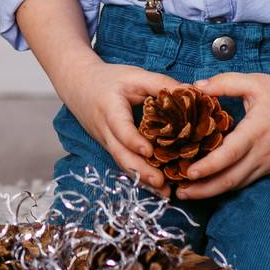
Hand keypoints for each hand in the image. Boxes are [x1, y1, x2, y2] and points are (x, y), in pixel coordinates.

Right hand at [54, 54, 183, 193]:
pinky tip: (157, 187)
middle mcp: (105, 130)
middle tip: (162, 183)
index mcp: (110, 109)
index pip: (120, 128)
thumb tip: (191, 93)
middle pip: (120, 154)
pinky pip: (124, 163)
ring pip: (122, 163)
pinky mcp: (111, 148)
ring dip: (142, 179)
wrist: (78, 85)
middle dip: (140, 171)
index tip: (149, 152)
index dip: (133, 140)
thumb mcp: (134, 75)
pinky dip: (139, 176)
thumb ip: (160, 84)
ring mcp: (106, 142)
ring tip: (164, 193)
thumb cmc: (109, 79)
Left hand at [175, 72, 269, 199]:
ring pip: (238, 184)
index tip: (188, 173)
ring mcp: (268, 163)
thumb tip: (195, 86)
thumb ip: (223, 83)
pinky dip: (227, 186)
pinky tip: (211, 186)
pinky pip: (246, 180)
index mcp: (255, 131)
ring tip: (189, 193)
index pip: (228, 155)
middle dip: (203, 189)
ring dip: (213, 191)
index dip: (207, 166)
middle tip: (180, 193)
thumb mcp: (254, 82)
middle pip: (230, 179)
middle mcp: (261, 152)